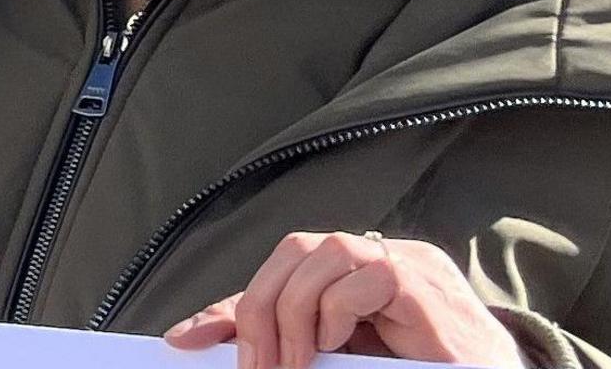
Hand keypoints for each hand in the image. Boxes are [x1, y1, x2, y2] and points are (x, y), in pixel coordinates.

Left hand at [164, 231, 524, 368]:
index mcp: (354, 272)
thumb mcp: (340, 358)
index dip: (231, 307)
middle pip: (294, 252)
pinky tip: (342, 346)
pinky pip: (368, 277)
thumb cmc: (418, 368)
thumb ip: (295, 347)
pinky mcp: (426, 284)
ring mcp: (404, 263)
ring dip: (294, 315)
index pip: (281, 272)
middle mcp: (378, 256)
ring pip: (322, 254)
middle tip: (257, 367)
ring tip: (296, 365)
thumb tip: (217, 348)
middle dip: (259, 309)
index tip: (184, 341)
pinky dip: (340, 312)